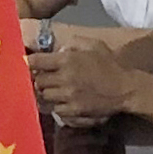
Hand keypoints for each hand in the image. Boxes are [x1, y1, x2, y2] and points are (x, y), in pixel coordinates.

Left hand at [29, 28, 150, 126]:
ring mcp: (68, 96)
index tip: (26, 63)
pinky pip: (55, 109)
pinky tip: (61, 102)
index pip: (36, 61)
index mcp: (67, 60)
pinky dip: (56, 106)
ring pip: (44, 97)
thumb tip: (58, 50)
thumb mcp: (93, 44)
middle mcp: (64, 78)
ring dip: (45, 93)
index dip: (28, 62)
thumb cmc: (109, 64)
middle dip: (37, 79)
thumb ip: (73, 43)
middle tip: (42, 78)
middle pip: (37, 81)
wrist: (125, 88)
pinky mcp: (74, 111)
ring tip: (50, 91)